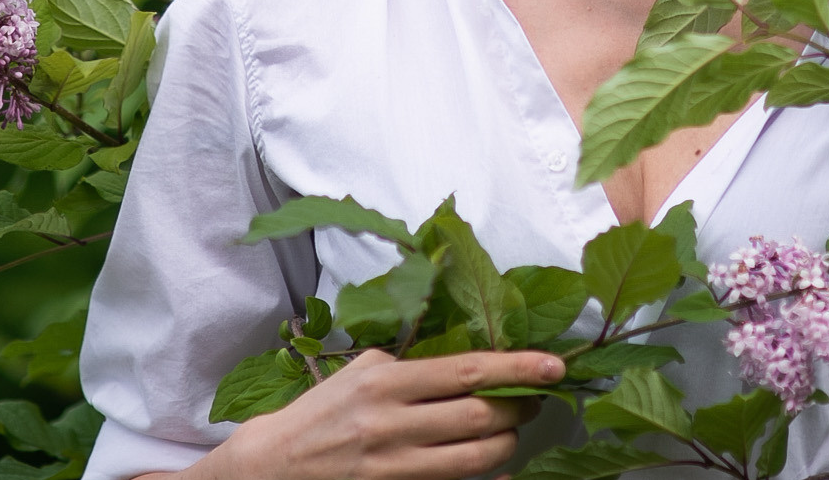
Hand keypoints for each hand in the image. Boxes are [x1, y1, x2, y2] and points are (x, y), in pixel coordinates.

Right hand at [222, 348, 562, 479]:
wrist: (273, 465)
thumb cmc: (324, 409)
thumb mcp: (364, 369)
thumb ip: (412, 363)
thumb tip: (470, 360)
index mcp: (386, 380)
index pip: (467, 370)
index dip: (518, 368)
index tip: (555, 365)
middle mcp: (391, 423)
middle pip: (479, 417)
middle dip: (520, 408)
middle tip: (537, 398)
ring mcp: (391, 466)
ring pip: (473, 460)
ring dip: (506, 445)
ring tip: (515, 430)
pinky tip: (499, 471)